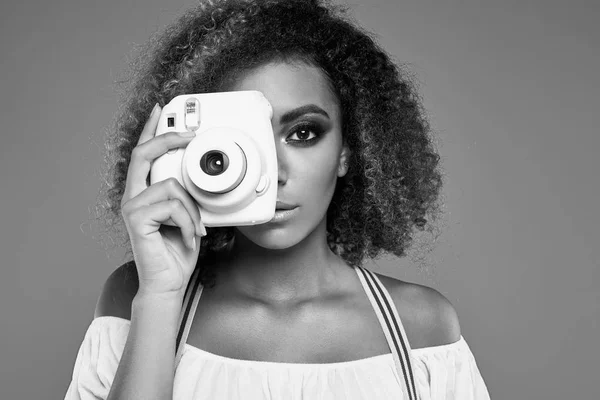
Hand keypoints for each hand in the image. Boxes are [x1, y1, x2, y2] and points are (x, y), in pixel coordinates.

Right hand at [120, 103, 205, 296]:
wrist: (170, 281)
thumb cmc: (178, 250)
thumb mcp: (189, 215)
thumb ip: (187, 194)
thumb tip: (199, 176)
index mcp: (146, 192)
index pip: (144, 154)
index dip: (152, 130)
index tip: (161, 111)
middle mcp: (135, 196)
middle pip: (144, 154)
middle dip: (168, 137)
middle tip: (191, 134)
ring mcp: (133, 207)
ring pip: (172, 186)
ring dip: (193, 210)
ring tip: (195, 229)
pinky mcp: (136, 219)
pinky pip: (173, 205)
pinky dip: (189, 222)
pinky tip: (188, 236)